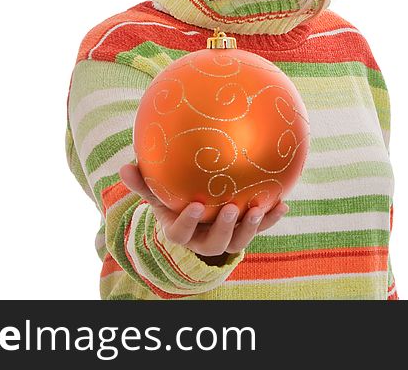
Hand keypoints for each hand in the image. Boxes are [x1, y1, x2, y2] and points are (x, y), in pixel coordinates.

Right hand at [118, 162, 288, 257]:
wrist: (194, 219)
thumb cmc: (171, 201)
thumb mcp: (157, 193)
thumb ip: (143, 183)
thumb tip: (124, 166)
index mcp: (180, 231)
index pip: (181, 233)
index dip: (187, 223)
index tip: (195, 206)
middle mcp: (203, 240)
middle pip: (214, 242)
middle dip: (224, 227)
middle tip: (231, 207)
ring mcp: (226, 239)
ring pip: (238, 240)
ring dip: (251, 226)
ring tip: (259, 208)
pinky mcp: (244, 232)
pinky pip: (260, 227)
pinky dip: (271, 217)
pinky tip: (283, 202)